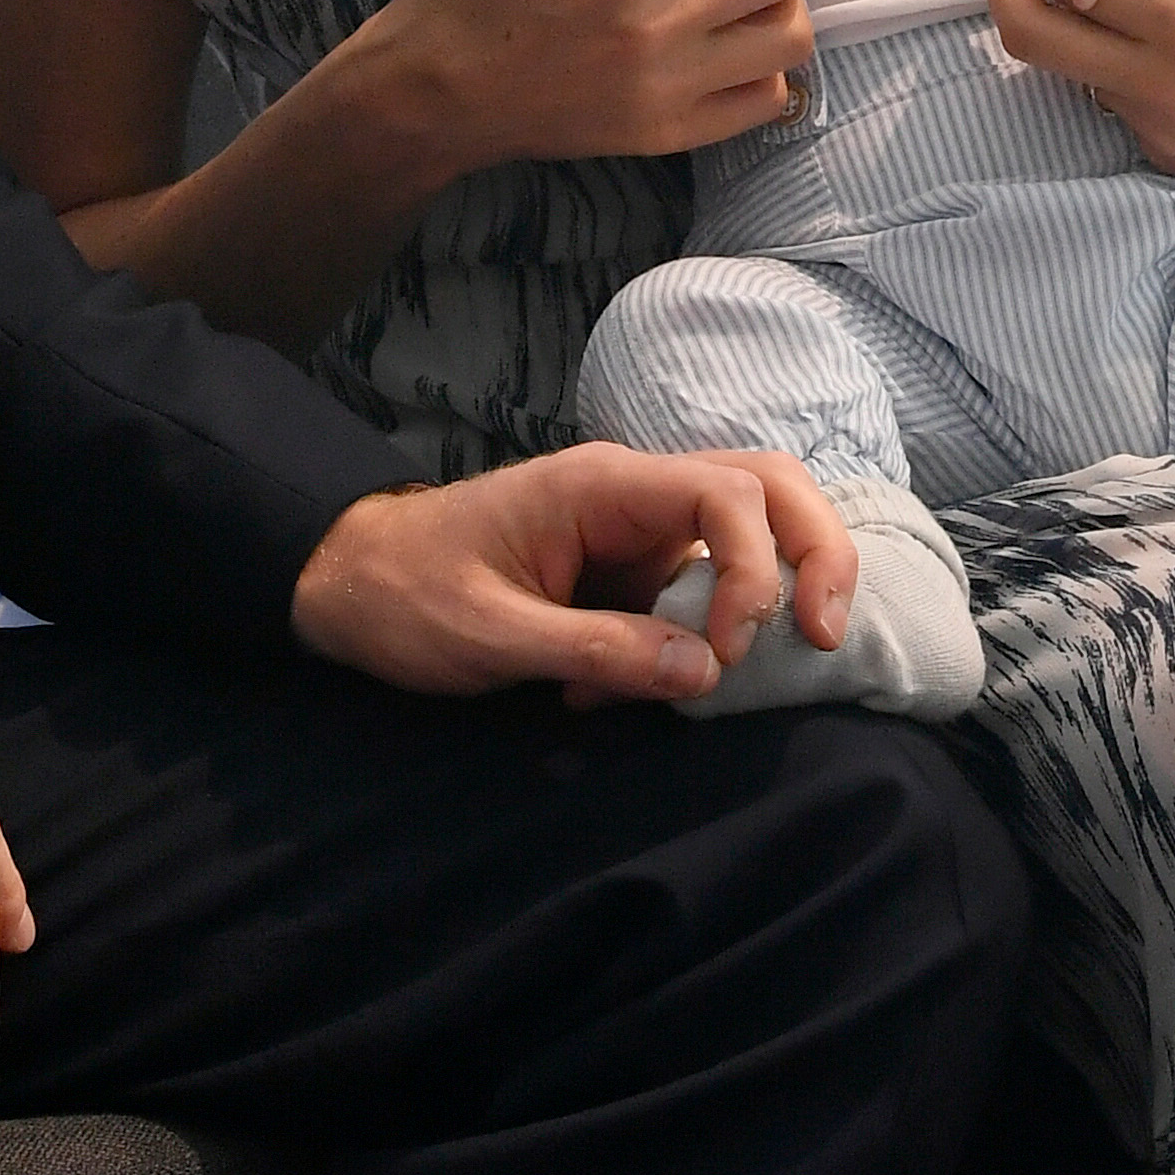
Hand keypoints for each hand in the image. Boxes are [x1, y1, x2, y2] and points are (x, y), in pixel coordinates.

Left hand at [289, 444, 857, 702]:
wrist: (350, 583)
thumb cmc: (407, 595)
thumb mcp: (489, 635)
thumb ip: (596, 649)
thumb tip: (708, 671)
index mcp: (600, 484)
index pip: (726, 492)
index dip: (756, 567)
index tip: (731, 649)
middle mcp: (632, 495)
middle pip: (765, 487)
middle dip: (814, 551)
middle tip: (824, 637)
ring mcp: (637, 532)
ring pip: (747, 534)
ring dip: (769, 593)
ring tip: (762, 661)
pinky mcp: (631, 573)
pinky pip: (700, 591)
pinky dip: (702, 641)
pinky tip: (651, 689)